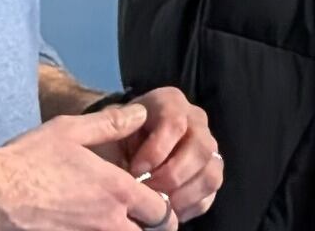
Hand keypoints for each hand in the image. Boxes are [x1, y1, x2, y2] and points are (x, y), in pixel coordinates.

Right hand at [0, 103, 175, 229]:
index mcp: (117, 191)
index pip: (162, 211)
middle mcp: (108, 221)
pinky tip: (86, 228)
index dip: (163, 210)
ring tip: (117, 224)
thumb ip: (111, 124)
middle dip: (152, 228)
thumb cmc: (26, 161)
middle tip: (143, 222)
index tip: (157, 206)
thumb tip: (140, 114)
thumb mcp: (70, 131)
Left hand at [99, 87, 221, 223]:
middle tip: (148, 191)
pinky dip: (189, 207)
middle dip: (173, 176)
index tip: (135, 170)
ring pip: (211, 174)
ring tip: (159, 204)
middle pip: (201, 149)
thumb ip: (112, 137)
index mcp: (170, 103)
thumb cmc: (109, 138)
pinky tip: (167, 210)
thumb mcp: (104, 129)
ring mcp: (207, 149)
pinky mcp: (208, 175)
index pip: (175, 123)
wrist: (116, 147)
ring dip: (184, 195)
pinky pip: (209, 195)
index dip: (157, 150)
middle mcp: (196, 121)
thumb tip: (129, 165)